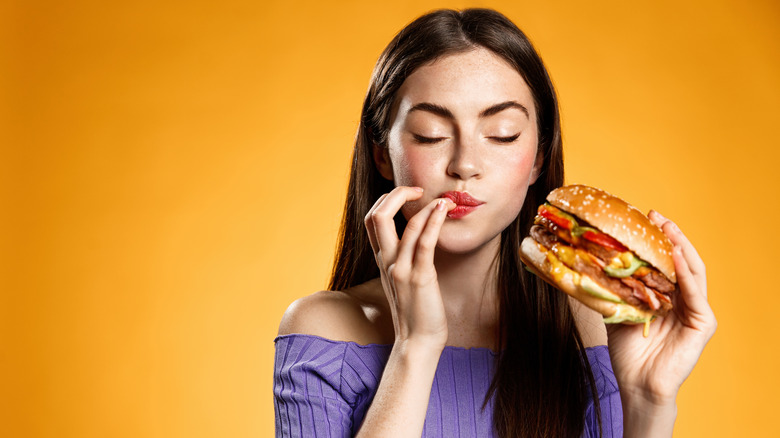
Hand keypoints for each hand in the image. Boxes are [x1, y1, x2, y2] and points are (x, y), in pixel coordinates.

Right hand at [364, 186, 455, 349]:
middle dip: (397, 194)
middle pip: (378, 216)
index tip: (408, 196)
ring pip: (407, 226)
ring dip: (427, 206)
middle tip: (418, 190)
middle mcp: (388, 262)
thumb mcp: (402, 279)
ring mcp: (402, 270)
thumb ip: (403, 257)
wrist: (418, 341)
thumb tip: (417, 235)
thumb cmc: (416, 310)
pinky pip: (425, 243)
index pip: (371, 218)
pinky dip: (434, 221)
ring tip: (444, 199)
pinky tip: (444, 210)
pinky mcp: (421, 278)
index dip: (386, 200)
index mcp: (382, 260)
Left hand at [606, 210, 716, 405]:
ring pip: (693, 271)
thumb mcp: (615, 309)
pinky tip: (676, 257)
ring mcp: (696, 311)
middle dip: (670, 236)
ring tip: (667, 229)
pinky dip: (686, 274)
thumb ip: (610, 288)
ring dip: (680, 248)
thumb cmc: (626, 351)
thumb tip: (582, 261)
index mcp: (667, 295)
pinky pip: (696, 294)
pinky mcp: (703, 324)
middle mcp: (684, 299)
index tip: (644, 217)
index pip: (666, 260)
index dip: (657, 238)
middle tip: (656, 216)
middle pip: (682, 260)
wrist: (636, 383)